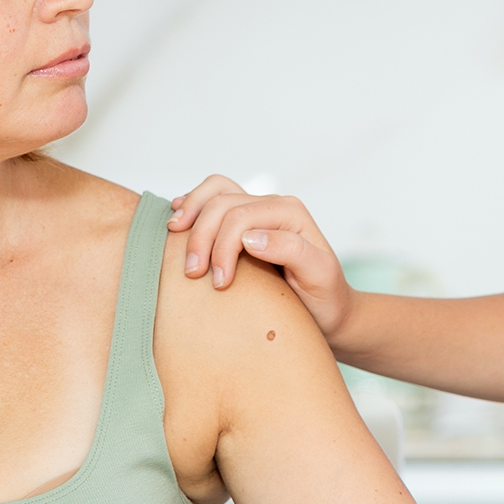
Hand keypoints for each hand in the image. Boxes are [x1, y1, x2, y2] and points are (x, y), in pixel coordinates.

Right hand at [166, 174, 353, 338]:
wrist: (329, 310)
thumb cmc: (325, 297)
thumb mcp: (319, 276)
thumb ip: (291, 250)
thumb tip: (250, 237)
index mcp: (290, 213)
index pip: (241, 217)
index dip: (222, 246)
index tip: (218, 284)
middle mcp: (272, 206)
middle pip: (223, 203)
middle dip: (201, 236)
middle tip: (192, 273)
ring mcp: (256, 212)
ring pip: (215, 193)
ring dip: (192, 214)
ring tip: (174, 235)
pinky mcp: (243, 224)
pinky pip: (213, 200)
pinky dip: (193, 206)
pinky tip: (179, 222)